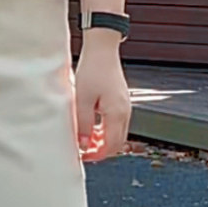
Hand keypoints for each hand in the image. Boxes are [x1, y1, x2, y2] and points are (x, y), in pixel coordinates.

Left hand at [73, 38, 129, 161]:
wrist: (102, 50)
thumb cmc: (92, 71)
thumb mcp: (82, 100)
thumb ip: (84, 125)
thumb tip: (84, 146)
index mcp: (116, 113)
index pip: (111, 146)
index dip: (96, 155)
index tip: (82, 156)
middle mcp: (125, 112)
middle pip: (117, 143)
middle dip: (101, 151)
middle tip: (83, 150)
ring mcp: (125, 107)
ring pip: (117, 134)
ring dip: (102, 140)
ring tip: (85, 137)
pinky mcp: (122, 102)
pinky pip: (116, 123)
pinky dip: (105, 130)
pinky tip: (92, 126)